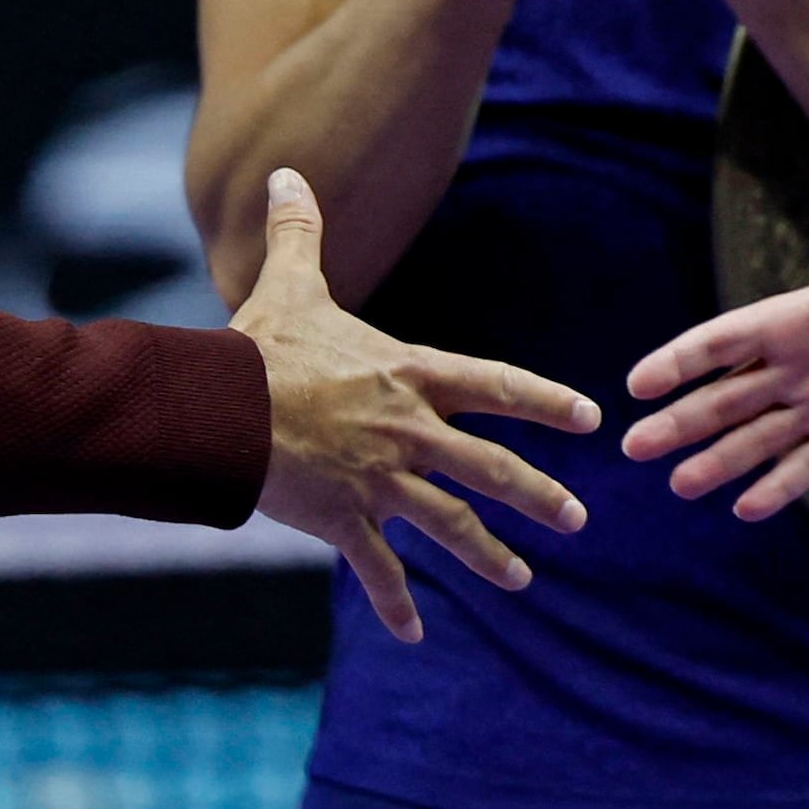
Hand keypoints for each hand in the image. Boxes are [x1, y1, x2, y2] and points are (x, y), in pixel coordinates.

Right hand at [238, 167, 600, 639]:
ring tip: (522, 580)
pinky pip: (381, 570)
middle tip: (578, 519)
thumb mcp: (290, 284)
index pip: (499, 387)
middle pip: (494, 470)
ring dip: (491, 556)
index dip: (547, 403)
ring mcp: (382, 480)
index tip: (590, 418)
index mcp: (410, 376)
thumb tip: (288, 173)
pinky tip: (416, 636)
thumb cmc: (258, 345)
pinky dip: (399, 604)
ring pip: (453, 526)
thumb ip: (301, 232)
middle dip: (541, 497)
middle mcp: (410, 431)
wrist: (218, 406)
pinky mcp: (345, 520)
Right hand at [619, 204, 808, 518]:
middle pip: (723, 398)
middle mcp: (791, 367)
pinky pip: (806, 466)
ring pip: (755, 438)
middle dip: (679, 422)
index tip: (638, 384)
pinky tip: (746, 509)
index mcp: (788, 320)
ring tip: (679, 485)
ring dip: (717, 461)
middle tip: (633, 448)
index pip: (722, 342)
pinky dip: (778, 487)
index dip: (681, 361)